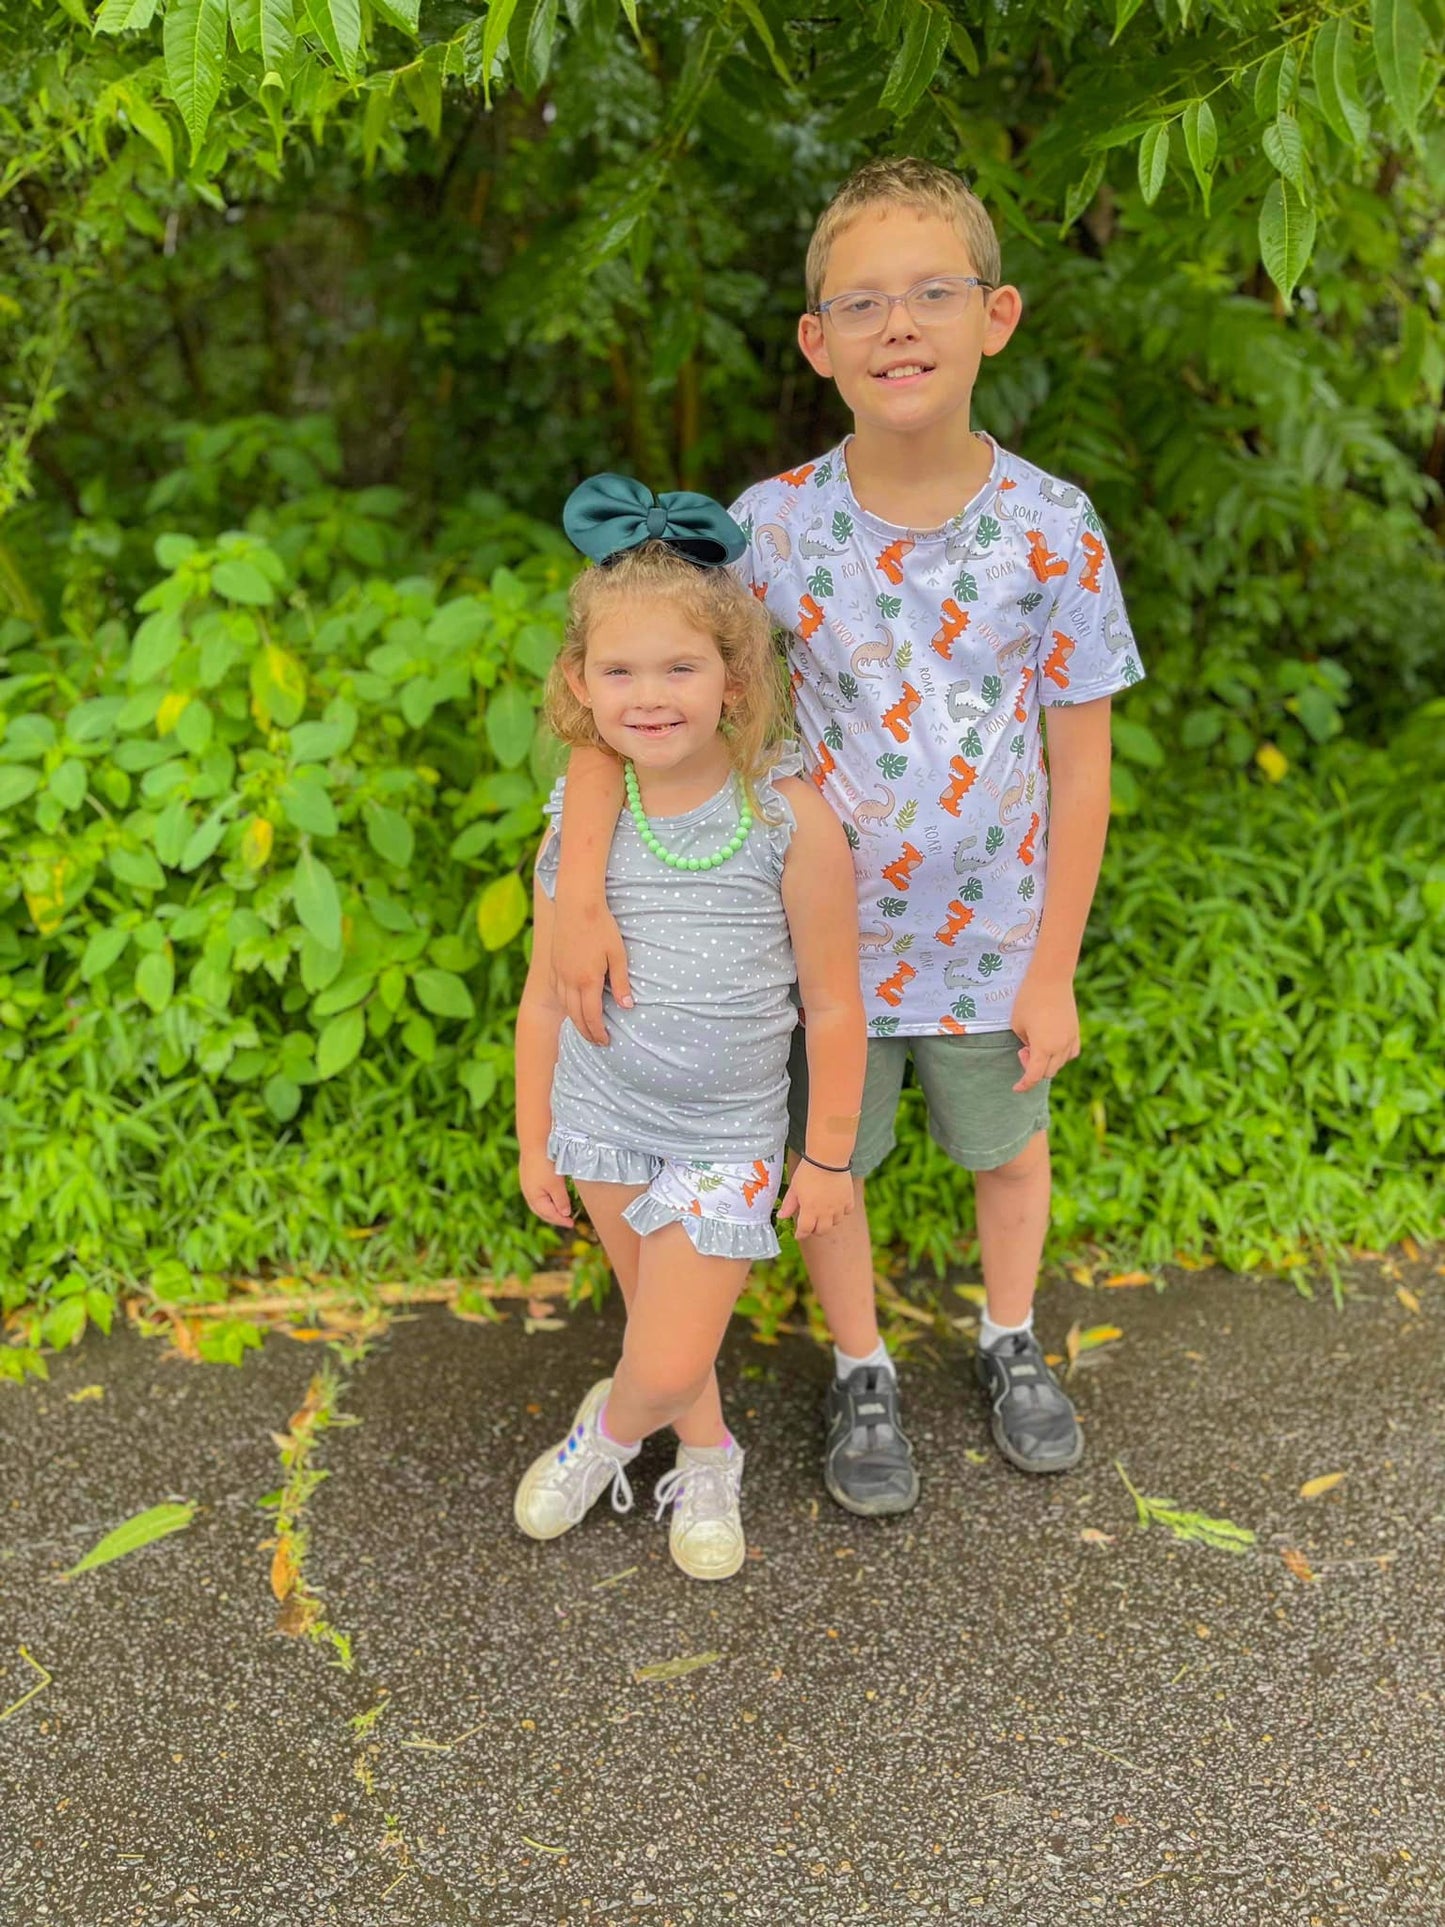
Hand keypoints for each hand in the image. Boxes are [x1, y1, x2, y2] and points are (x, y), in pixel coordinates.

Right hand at [520, 1150, 573, 1226]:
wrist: (534, 1142)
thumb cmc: (545, 1165)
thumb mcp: (556, 1185)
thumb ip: (561, 1201)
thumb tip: (564, 1213)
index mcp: (534, 1198)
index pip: (548, 1215)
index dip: (561, 1221)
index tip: (572, 1224)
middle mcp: (528, 1193)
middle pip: (542, 1211)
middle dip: (554, 1217)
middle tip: (567, 1221)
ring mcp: (528, 1184)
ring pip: (539, 1203)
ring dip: (550, 1209)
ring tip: (561, 1211)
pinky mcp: (530, 1176)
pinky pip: (538, 1194)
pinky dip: (547, 1199)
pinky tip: (553, 1196)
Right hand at [551, 900, 631, 1047]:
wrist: (577, 903)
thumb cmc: (601, 927)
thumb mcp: (618, 954)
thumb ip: (621, 982)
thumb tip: (627, 1006)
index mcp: (587, 980)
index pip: (592, 1016)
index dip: (598, 1032)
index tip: (605, 1041)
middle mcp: (569, 980)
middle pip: (576, 1016)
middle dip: (586, 1032)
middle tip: (597, 1042)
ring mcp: (558, 973)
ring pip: (564, 1005)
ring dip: (574, 1020)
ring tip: (585, 1028)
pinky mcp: (553, 964)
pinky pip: (556, 992)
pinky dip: (564, 1004)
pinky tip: (570, 1005)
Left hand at [777, 1160, 855, 1240]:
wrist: (828, 1158)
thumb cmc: (808, 1171)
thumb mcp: (794, 1188)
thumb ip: (789, 1204)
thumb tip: (781, 1216)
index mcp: (809, 1210)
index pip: (805, 1231)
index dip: (800, 1234)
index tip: (798, 1234)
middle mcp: (825, 1212)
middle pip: (821, 1231)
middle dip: (814, 1230)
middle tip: (810, 1224)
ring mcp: (838, 1207)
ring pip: (835, 1223)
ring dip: (828, 1221)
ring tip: (822, 1214)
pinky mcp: (848, 1199)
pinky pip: (846, 1212)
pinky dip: (841, 1212)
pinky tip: (836, 1206)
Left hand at [1009, 970, 1079, 1091]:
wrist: (1051, 978)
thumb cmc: (1028, 999)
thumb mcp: (1017, 1024)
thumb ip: (1026, 1042)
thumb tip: (1032, 1049)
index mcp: (1043, 1048)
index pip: (1034, 1076)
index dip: (1024, 1085)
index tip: (1016, 1088)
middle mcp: (1060, 1047)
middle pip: (1048, 1072)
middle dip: (1033, 1068)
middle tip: (1024, 1051)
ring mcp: (1071, 1039)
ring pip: (1060, 1063)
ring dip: (1047, 1062)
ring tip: (1035, 1044)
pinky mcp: (1076, 1031)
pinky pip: (1071, 1052)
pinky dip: (1060, 1055)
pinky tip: (1051, 1045)